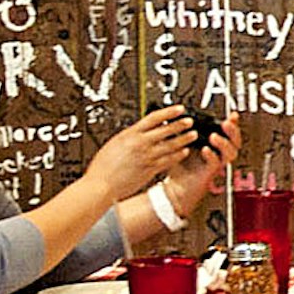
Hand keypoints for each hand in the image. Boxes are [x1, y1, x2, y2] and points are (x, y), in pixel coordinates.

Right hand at [79, 107, 204, 206]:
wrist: (101, 184)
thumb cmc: (103, 167)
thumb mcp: (115, 143)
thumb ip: (130, 137)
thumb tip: (139, 132)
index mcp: (130, 134)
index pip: (154, 118)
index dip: (169, 112)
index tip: (179, 109)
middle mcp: (141, 143)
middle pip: (166, 130)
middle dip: (180, 124)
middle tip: (190, 121)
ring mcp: (147, 156)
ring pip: (171, 145)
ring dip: (184, 139)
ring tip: (192, 135)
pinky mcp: (151, 169)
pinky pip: (169, 160)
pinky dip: (178, 155)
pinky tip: (184, 152)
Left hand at [159, 114, 240, 220]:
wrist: (175, 186)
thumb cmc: (180, 166)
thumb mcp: (182, 143)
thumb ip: (185, 131)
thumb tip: (180, 116)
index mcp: (214, 146)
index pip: (229, 133)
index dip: (234, 124)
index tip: (233, 115)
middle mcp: (218, 154)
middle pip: (236, 142)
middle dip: (233, 131)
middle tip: (227, 123)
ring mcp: (216, 164)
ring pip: (231, 153)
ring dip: (224, 143)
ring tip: (214, 136)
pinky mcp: (210, 173)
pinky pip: (216, 163)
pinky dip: (212, 155)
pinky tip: (205, 150)